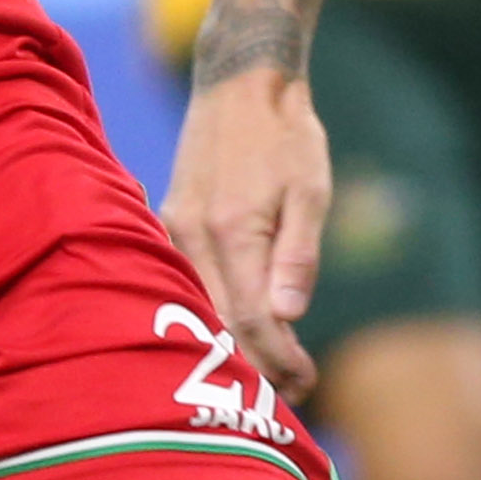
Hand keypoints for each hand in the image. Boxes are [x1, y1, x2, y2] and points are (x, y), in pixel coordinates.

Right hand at [166, 63, 334, 399]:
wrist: (239, 83)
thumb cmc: (284, 134)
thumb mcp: (310, 189)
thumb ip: (298, 253)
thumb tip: (289, 316)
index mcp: (231, 228)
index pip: (253, 318)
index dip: (280, 359)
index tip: (307, 381)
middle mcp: (192, 235)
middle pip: (221, 324)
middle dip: (257, 367)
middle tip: (294, 396)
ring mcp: (174, 231)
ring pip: (199, 310)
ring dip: (234, 348)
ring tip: (272, 376)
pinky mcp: (170, 225)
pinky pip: (188, 286)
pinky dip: (214, 316)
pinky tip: (240, 335)